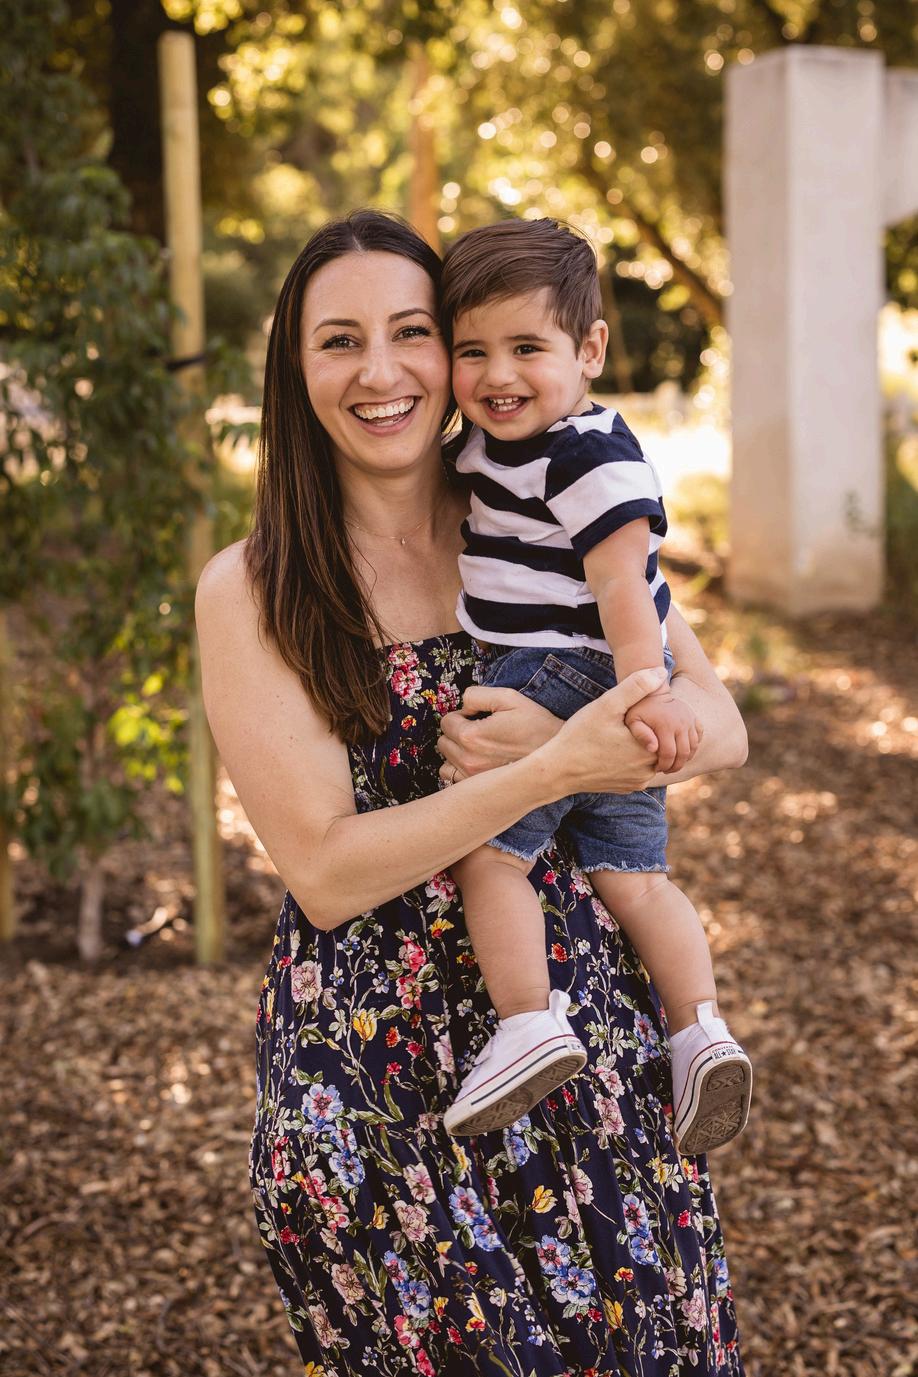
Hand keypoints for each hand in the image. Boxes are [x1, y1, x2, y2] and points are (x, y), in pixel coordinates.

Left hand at [437, 685, 561, 783]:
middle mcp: (468, 759)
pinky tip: (476, 762)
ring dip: (456, 751)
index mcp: (471, 736)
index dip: (462, 715)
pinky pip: (452, 777)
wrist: (555, 757)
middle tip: (479, 730)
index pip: (447, 721)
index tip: (478, 717)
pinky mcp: (479, 788)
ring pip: (446, 759)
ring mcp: (472, 776)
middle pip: (444, 740)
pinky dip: (459, 769)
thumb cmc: (535, 725)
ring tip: (478, 747)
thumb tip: (463, 706)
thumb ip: (477, 695)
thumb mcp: (509, 698)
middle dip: (457, 732)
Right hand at [540, 666, 669, 794]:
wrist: (557, 771)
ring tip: (616, 735)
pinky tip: (611, 751)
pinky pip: (636, 771)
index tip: (627, 714)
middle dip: (644, 731)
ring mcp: (637, 782)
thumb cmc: (580, 736)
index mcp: (650, 748)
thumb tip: (660, 672)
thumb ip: (635, 687)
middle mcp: (648, 770)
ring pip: (647, 757)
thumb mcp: (607, 706)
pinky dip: (629, 761)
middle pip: (657, 742)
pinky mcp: (626, 788)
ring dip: (639, 746)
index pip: (663, 726)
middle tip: (620, 723)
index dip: (647, 716)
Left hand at [625, 688, 700, 772]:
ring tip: (673, 763)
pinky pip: (698, 737)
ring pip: (693, 747)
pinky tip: (682, 751)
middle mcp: (681, 722)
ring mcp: (690, 720)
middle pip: (684, 754)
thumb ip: (640, 734)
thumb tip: (653, 748)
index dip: (664, 765)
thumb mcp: (632, 720)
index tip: (656, 769)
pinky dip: (693, 747)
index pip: (669, 754)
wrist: (651, 691)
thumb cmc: (638, 709)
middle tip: (666, 770)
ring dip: (685, 759)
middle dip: (675, 766)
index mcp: (666, 725)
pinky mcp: (694, 718)